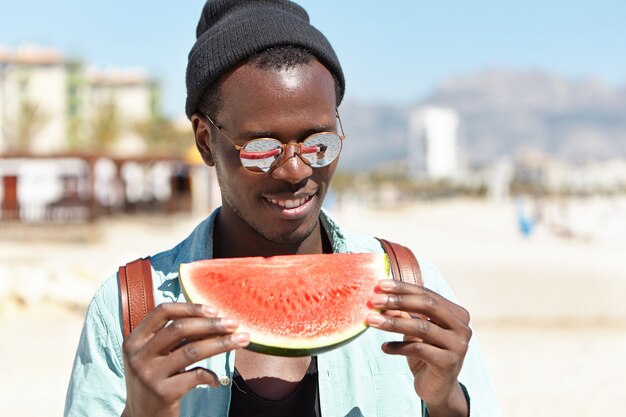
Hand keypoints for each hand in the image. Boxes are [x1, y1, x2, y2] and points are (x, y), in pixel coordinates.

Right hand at [121, 302, 249, 416]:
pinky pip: (196, 375)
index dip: (190, 308)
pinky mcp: (162, 393)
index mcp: (134, 341)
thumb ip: (174, 338)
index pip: (162, 312)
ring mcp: (149, 375)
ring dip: (221, 344)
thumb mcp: (156, 356)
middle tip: (234, 324)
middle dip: (212, 324)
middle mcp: (138, 356)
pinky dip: (211, 376)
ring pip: (192, 350)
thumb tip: (213, 319)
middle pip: (180, 329)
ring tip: (241, 340)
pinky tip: (216, 380)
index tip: (214, 310)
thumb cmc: (154, 381)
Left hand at [367, 279, 470, 416]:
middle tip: (374, 300)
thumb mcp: (414, 331)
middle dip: (398, 300)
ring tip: (371, 321)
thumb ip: (403, 313)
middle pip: (428, 305)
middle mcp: (462, 327)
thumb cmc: (425, 354)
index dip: (403, 288)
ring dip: (393, 322)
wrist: (438, 390)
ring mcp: (458, 345)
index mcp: (456, 314)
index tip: (380, 285)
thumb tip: (381, 296)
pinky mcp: (449, 363)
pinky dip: (398, 347)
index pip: (428, 294)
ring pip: (421, 327)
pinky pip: (418, 349)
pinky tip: (384, 348)